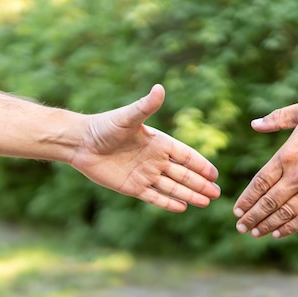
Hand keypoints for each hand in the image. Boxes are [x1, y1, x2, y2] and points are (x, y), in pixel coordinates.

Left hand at [71, 84, 219, 211]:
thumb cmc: (104, 126)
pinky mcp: (132, 187)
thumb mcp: (128, 117)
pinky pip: (154, 197)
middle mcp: (154, 159)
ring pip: (172, 187)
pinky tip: (182, 207)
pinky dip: (168, 202)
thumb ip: (146, 106)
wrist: (80, 142)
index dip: (200, 164)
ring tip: (205, 202)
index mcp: (158, 143)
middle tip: (217, 193)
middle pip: (183, 174)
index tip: (215, 174)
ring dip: (189, 194)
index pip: (186, 155)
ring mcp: (144, 174)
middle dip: (200, 184)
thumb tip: (160, 88)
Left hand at [234, 100, 297, 237]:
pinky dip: (290, 228)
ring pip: (284, 214)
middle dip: (252, 217)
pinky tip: (278, 234)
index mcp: (288, 155)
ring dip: (267, 225)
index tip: (237, 210)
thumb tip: (254, 124)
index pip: (260, 182)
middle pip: (268, 202)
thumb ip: (277, 118)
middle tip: (241, 227)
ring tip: (255, 233)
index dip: (247, 199)